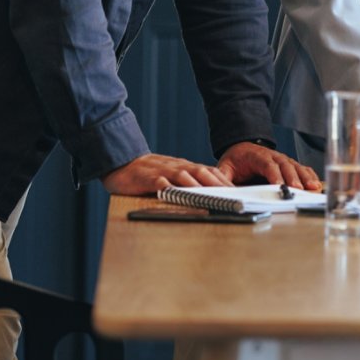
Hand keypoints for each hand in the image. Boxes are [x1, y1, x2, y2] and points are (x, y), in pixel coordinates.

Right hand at [101, 153, 230, 194]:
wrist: (122, 163)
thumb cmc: (149, 173)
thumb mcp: (172, 174)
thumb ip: (188, 181)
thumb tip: (209, 192)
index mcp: (184, 167)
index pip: (208, 171)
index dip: (223, 181)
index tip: (237, 191)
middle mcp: (177, 167)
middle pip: (201, 172)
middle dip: (217, 183)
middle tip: (231, 194)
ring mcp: (162, 171)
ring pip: (184, 176)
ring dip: (198, 186)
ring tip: (211, 196)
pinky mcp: (147, 178)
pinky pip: (160, 183)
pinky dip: (170, 189)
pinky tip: (177, 195)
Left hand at [218, 141, 321, 190]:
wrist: (243, 146)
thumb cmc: (236, 159)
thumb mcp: (224, 167)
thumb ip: (223, 178)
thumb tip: (222, 191)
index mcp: (257, 156)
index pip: (267, 164)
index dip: (274, 174)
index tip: (278, 185)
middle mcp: (273, 156)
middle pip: (285, 166)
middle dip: (292, 178)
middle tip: (297, 190)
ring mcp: (283, 159)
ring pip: (296, 166)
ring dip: (305, 177)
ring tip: (312, 187)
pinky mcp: (289, 164)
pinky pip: (302, 168)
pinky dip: (309, 175)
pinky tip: (316, 183)